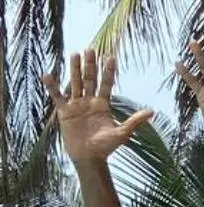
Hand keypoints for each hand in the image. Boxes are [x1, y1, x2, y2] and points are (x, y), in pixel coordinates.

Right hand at [44, 50, 153, 165]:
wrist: (89, 158)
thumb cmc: (106, 147)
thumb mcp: (122, 133)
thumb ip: (134, 121)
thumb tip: (152, 112)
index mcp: (103, 105)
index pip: (106, 84)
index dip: (108, 71)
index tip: (110, 56)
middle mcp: (90, 102)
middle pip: (90, 79)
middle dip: (90, 65)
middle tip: (91, 49)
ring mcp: (77, 105)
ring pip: (75, 83)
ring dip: (74, 69)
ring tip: (74, 54)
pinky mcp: (65, 111)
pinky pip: (58, 96)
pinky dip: (52, 86)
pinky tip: (48, 75)